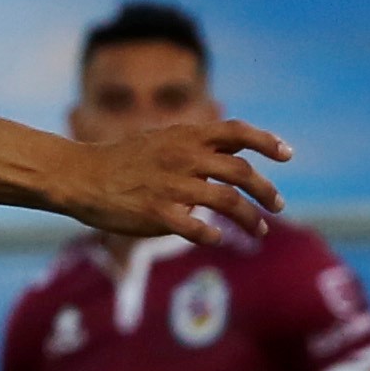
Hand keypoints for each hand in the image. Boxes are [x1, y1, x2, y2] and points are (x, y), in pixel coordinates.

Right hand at [66, 119, 288, 240]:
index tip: (287, 154)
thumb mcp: (164, 141)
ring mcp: (172, 186)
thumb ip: (199, 146)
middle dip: (266, 192)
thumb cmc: (125, 160)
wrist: (82, 176)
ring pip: (227, 203)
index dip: (266, 142)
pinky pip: (198, 229)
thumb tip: (238, 154)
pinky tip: (218, 238)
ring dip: (250, 219)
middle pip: (241, 173)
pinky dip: (214, 235)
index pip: (237, 132)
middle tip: (278, 206)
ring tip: (260, 231)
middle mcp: (184, 157)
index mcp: (186, 136)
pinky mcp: (158, 213)